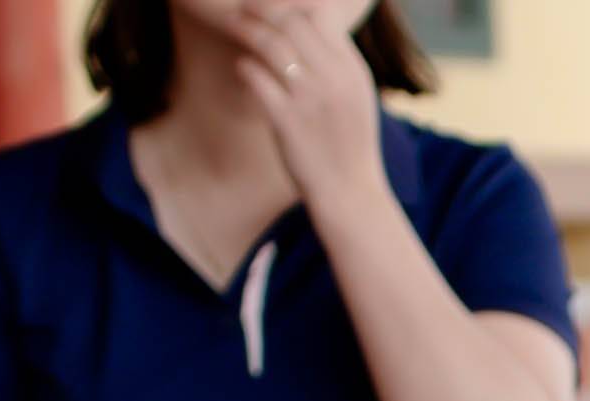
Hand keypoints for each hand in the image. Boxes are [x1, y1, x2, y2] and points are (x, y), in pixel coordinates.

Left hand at [195, 0, 392, 214]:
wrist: (350, 193)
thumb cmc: (349, 144)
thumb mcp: (356, 96)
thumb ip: (337, 61)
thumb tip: (309, 28)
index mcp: (352, 69)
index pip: (320, 12)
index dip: (292, 2)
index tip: (273, 5)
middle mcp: (333, 79)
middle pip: (291, 20)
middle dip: (262, 8)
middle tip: (244, 7)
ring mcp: (309, 99)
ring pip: (271, 44)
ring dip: (246, 29)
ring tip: (233, 25)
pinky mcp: (287, 121)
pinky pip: (256, 78)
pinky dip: (244, 66)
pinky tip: (241, 66)